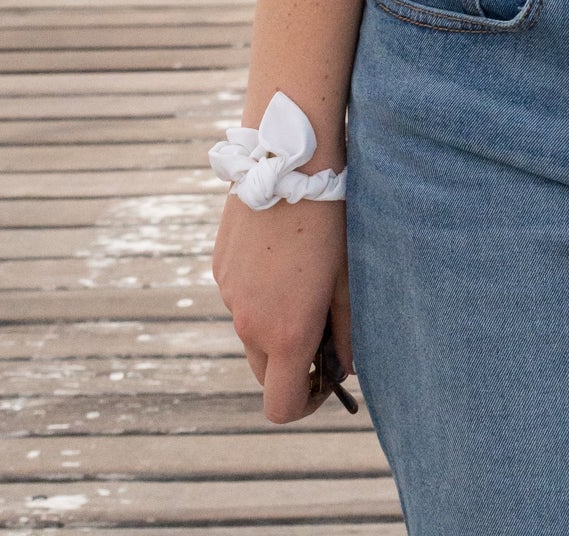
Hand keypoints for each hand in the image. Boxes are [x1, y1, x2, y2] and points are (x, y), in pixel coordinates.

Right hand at [213, 192, 351, 422]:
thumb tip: (342, 367)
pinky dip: (260, 293)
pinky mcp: (220, 268)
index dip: (306, 404)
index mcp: (286, 334)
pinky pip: (240, 296)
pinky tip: (283, 254)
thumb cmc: (331, 221)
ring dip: (274, 325)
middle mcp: (249, 323)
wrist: (288, 161)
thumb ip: (344, 334)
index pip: (281, 407)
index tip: (325, 380)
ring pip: (251, 332)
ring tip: (305, 280)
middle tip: (321, 331)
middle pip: (264, 373)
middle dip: (291, 364)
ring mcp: (229, 295)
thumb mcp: (348, 280)